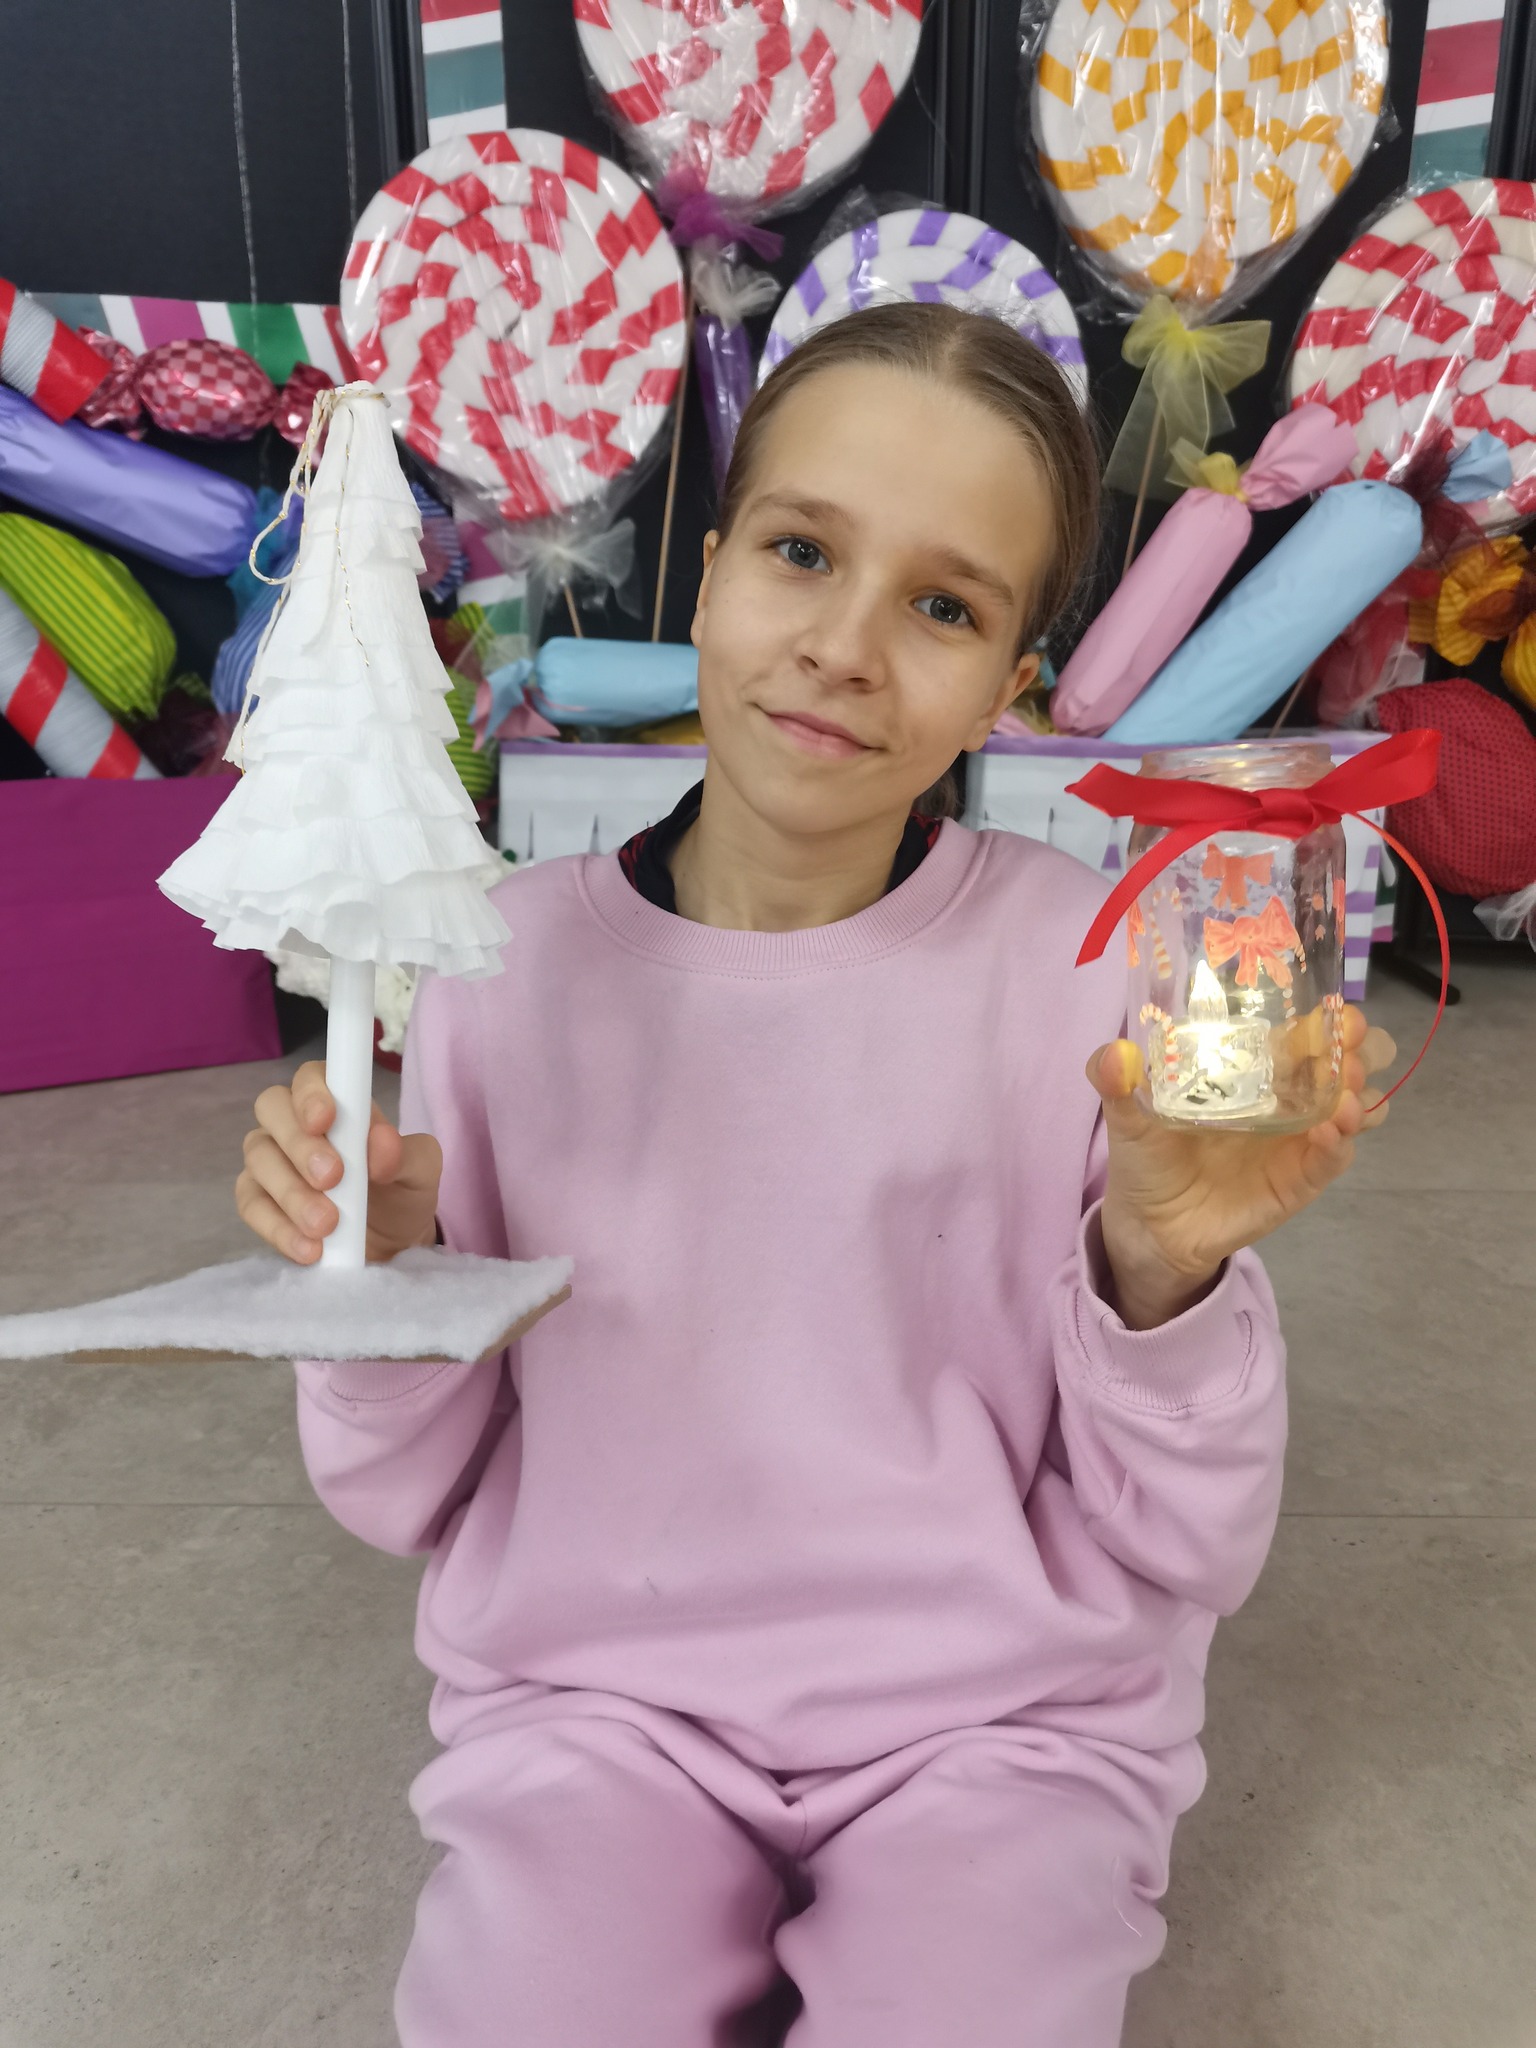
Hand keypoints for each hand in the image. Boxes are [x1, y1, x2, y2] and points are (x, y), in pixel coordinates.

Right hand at [236, 1059, 442, 1264]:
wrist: (392, 1244)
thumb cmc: (401, 1191)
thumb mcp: (420, 1173)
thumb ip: (407, 1154)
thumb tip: (381, 1144)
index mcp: (336, 1102)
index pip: (311, 1077)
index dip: (312, 1093)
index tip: (326, 1120)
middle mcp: (294, 1123)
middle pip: (272, 1109)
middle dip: (300, 1144)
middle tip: (332, 1179)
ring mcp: (270, 1161)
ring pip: (259, 1160)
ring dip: (292, 1193)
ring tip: (326, 1225)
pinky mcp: (257, 1201)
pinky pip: (252, 1207)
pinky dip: (278, 1229)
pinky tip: (309, 1249)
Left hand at [1086, 1005, 1396, 1328]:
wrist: (1151, 1223)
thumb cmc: (1148, 1155)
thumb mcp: (1128, 1113)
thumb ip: (1116, 1080)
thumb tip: (1112, 1054)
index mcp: (1254, 1065)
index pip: (1303, 1029)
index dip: (1327, 1015)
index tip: (1333, 1010)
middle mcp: (1288, 1095)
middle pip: (1348, 1060)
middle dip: (1360, 1047)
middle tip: (1348, 1043)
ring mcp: (1301, 1137)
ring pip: (1357, 1106)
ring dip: (1359, 1093)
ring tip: (1343, 1094)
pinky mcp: (1302, 1178)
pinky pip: (1336, 1157)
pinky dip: (1340, 1141)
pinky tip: (1330, 1130)